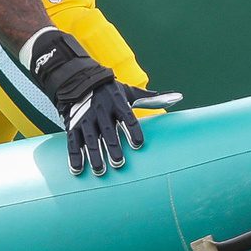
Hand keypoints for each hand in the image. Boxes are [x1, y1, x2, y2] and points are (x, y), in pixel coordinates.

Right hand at [25, 29, 181, 174]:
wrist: (79, 79)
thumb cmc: (111, 90)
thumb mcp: (129, 92)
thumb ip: (151, 98)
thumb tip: (177, 97)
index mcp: (117, 103)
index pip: (127, 117)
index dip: (133, 131)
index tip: (138, 145)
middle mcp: (101, 110)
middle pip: (108, 131)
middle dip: (112, 147)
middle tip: (119, 162)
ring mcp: (85, 118)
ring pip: (90, 138)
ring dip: (95, 155)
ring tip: (100, 170)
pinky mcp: (73, 125)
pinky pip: (73, 141)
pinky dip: (75, 155)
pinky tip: (77, 169)